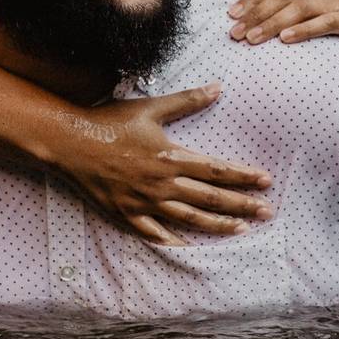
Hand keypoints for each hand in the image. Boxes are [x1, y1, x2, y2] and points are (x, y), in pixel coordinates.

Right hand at [53, 82, 273, 245]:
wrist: (70, 142)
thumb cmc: (110, 121)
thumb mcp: (151, 107)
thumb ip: (187, 100)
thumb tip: (218, 87)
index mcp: (171, 157)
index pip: (217, 170)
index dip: (244, 177)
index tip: (266, 181)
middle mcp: (162, 183)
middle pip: (210, 198)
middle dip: (242, 205)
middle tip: (267, 212)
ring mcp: (145, 203)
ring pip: (190, 219)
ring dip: (219, 226)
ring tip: (242, 230)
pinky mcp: (127, 214)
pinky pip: (155, 235)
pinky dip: (175, 244)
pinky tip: (192, 250)